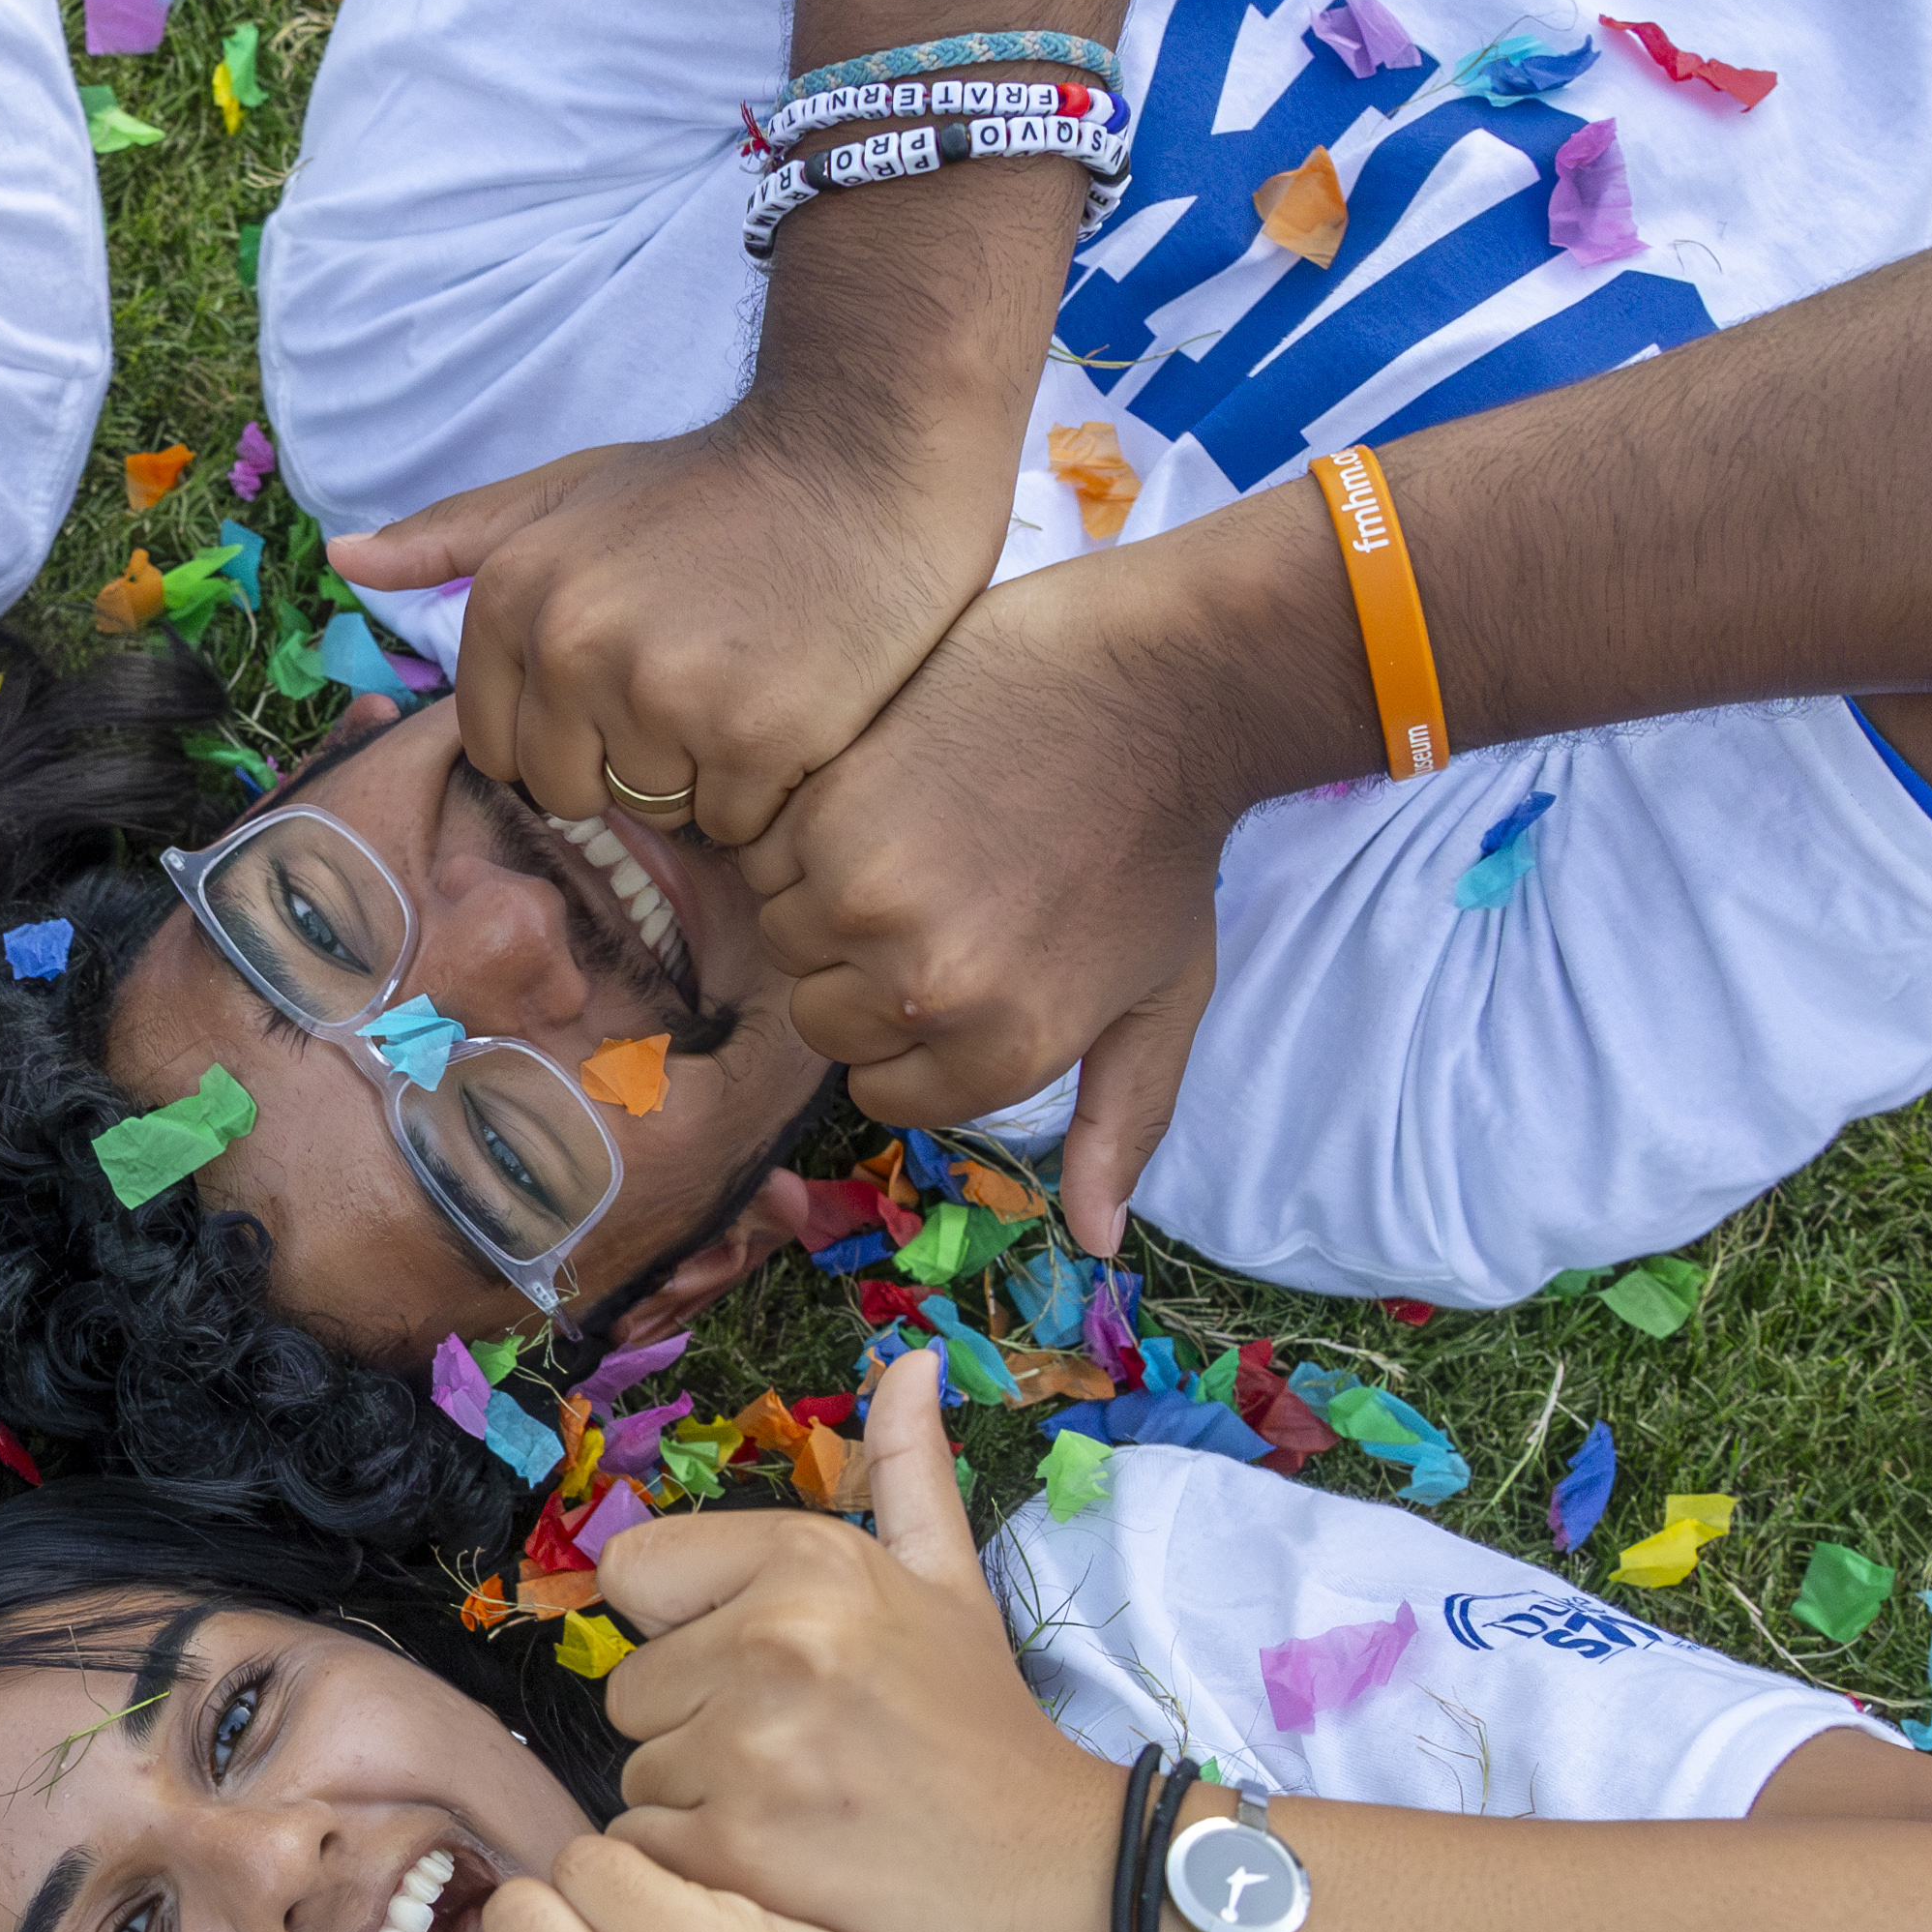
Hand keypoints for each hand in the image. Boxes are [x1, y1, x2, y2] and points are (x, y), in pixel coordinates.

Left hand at [323, 411, 1005, 849]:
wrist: (866, 457)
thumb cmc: (714, 487)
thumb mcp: (570, 491)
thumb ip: (457, 536)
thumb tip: (344, 558)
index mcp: (512, 598)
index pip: (500, 751)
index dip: (566, 733)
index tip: (628, 679)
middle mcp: (571, 648)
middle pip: (571, 793)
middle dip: (629, 760)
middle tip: (699, 678)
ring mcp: (662, 696)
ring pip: (654, 812)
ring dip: (701, 776)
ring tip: (747, 682)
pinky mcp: (755, 736)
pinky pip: (736, 825)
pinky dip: (768, 790)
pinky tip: (795, 706)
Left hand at [594, 1352, 1104, 1931]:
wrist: (1053, 1871)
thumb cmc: (982, 1725)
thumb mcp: (949, 1582)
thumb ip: (909, 1469)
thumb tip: (908, 1358)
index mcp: (812, 1559)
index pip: (634, 1571)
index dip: (686, 1628)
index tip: (759, 1667)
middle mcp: (775, 1639)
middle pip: (629, 1689)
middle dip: (692, 1725)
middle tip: (793, 1752)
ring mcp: (753, 1749)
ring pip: (635, 1775)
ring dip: (695, 1801)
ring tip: (796, 1808)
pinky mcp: (738, 1849)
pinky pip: (643, 1848)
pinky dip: (694, 1866)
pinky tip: (779, 1862)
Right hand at [732, 564, 1224, 1250]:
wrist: (1155, 689)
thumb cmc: (1163, 850)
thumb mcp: (1163, 1004)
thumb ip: (1123, 1123)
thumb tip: (1095, 1243)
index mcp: (1001, 1049)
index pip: (880, 1090)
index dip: (909, 1029)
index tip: (953, 961)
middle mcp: (921, 990)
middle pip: (825, 1018)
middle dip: (863, 967)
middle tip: (937, 891)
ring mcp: (864, 897)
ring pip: (787, 934)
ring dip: (824, 894)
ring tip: (910, 836)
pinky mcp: (823, 808)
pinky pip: (768, 853)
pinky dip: (802, 828)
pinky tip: (883, 789)